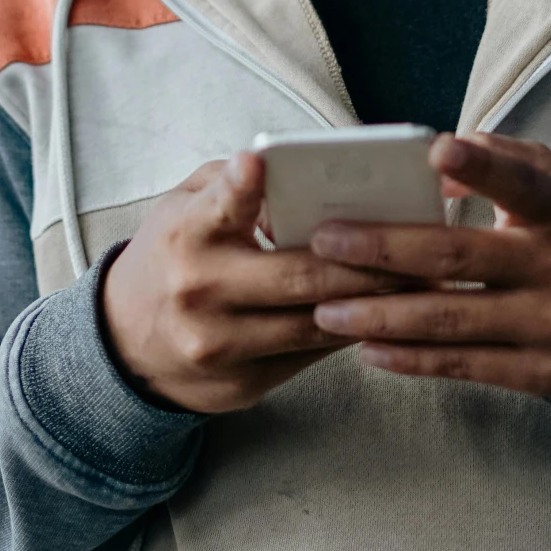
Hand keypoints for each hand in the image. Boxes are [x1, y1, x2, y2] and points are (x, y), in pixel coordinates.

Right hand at [100, 152, 406, 414]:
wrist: (124, 343)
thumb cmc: (173, 255)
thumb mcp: (185, 206)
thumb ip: (235, 185)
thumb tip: (307, 177)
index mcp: (185, 235)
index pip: (216, 207)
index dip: (239, 188)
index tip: (257, 165)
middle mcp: (199, 291)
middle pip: (300, 278)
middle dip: (371, 265)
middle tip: (425, 247)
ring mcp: (219, 346)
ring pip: (315, 324)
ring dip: (377, 305)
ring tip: (426, 285)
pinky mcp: (241, 384)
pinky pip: (310, 357)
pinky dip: (351, 333)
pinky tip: (386, 317)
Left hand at [309, 134, 550, 399]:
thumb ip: (503, 160)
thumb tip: (432, 163)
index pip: (520, 184)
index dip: (481, 169)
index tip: (436, 153)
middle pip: (457, 257)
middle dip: (382, 250)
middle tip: (322, 243)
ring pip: (449, 320)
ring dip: (379, 315)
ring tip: (324, 309)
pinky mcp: (539, 373)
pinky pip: (462, 365)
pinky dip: (409, 359)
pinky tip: (367, 349)